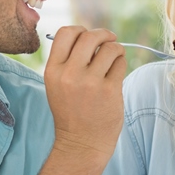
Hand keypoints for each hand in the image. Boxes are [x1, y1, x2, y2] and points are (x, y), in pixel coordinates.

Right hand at [44, 26, 125, 159]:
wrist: (81, 144)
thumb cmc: (72, 111)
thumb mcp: (58, 84)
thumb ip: (68, 60)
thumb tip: (91, 36)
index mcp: (53, 71)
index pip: (65, 32)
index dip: (80, 30)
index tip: (89, 38)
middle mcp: (69, 74)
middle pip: (89, 36)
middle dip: (103, 34)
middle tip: (109, 40)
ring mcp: (90, 83)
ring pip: (110, 48)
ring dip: (116, 49)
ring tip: (114, 59)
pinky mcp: (109, 90)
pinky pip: (120, 63)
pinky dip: (121, 63)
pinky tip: (116, 73)